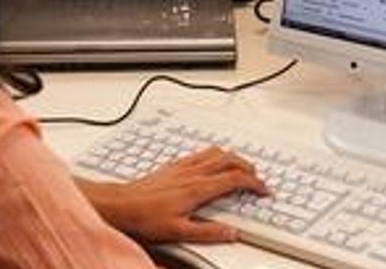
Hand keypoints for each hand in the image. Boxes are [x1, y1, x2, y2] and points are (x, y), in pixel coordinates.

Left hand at [77, 146, 267, 243]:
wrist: (121, 205)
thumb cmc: (146, 217)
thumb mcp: (179, 231)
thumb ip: (208, 232)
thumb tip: (231, 233)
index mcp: (198, 188)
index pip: (235, 179)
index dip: (254, 183)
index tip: (263, 190)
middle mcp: (193, 172)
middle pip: (230, 159)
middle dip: (248, 166)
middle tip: (256, 178)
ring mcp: (183, 166)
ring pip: (215, 152)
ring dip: (232, 157)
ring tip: (240, 167)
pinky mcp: (173, 165)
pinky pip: (200, 153)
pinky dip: (214, 155)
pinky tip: (212, 163)